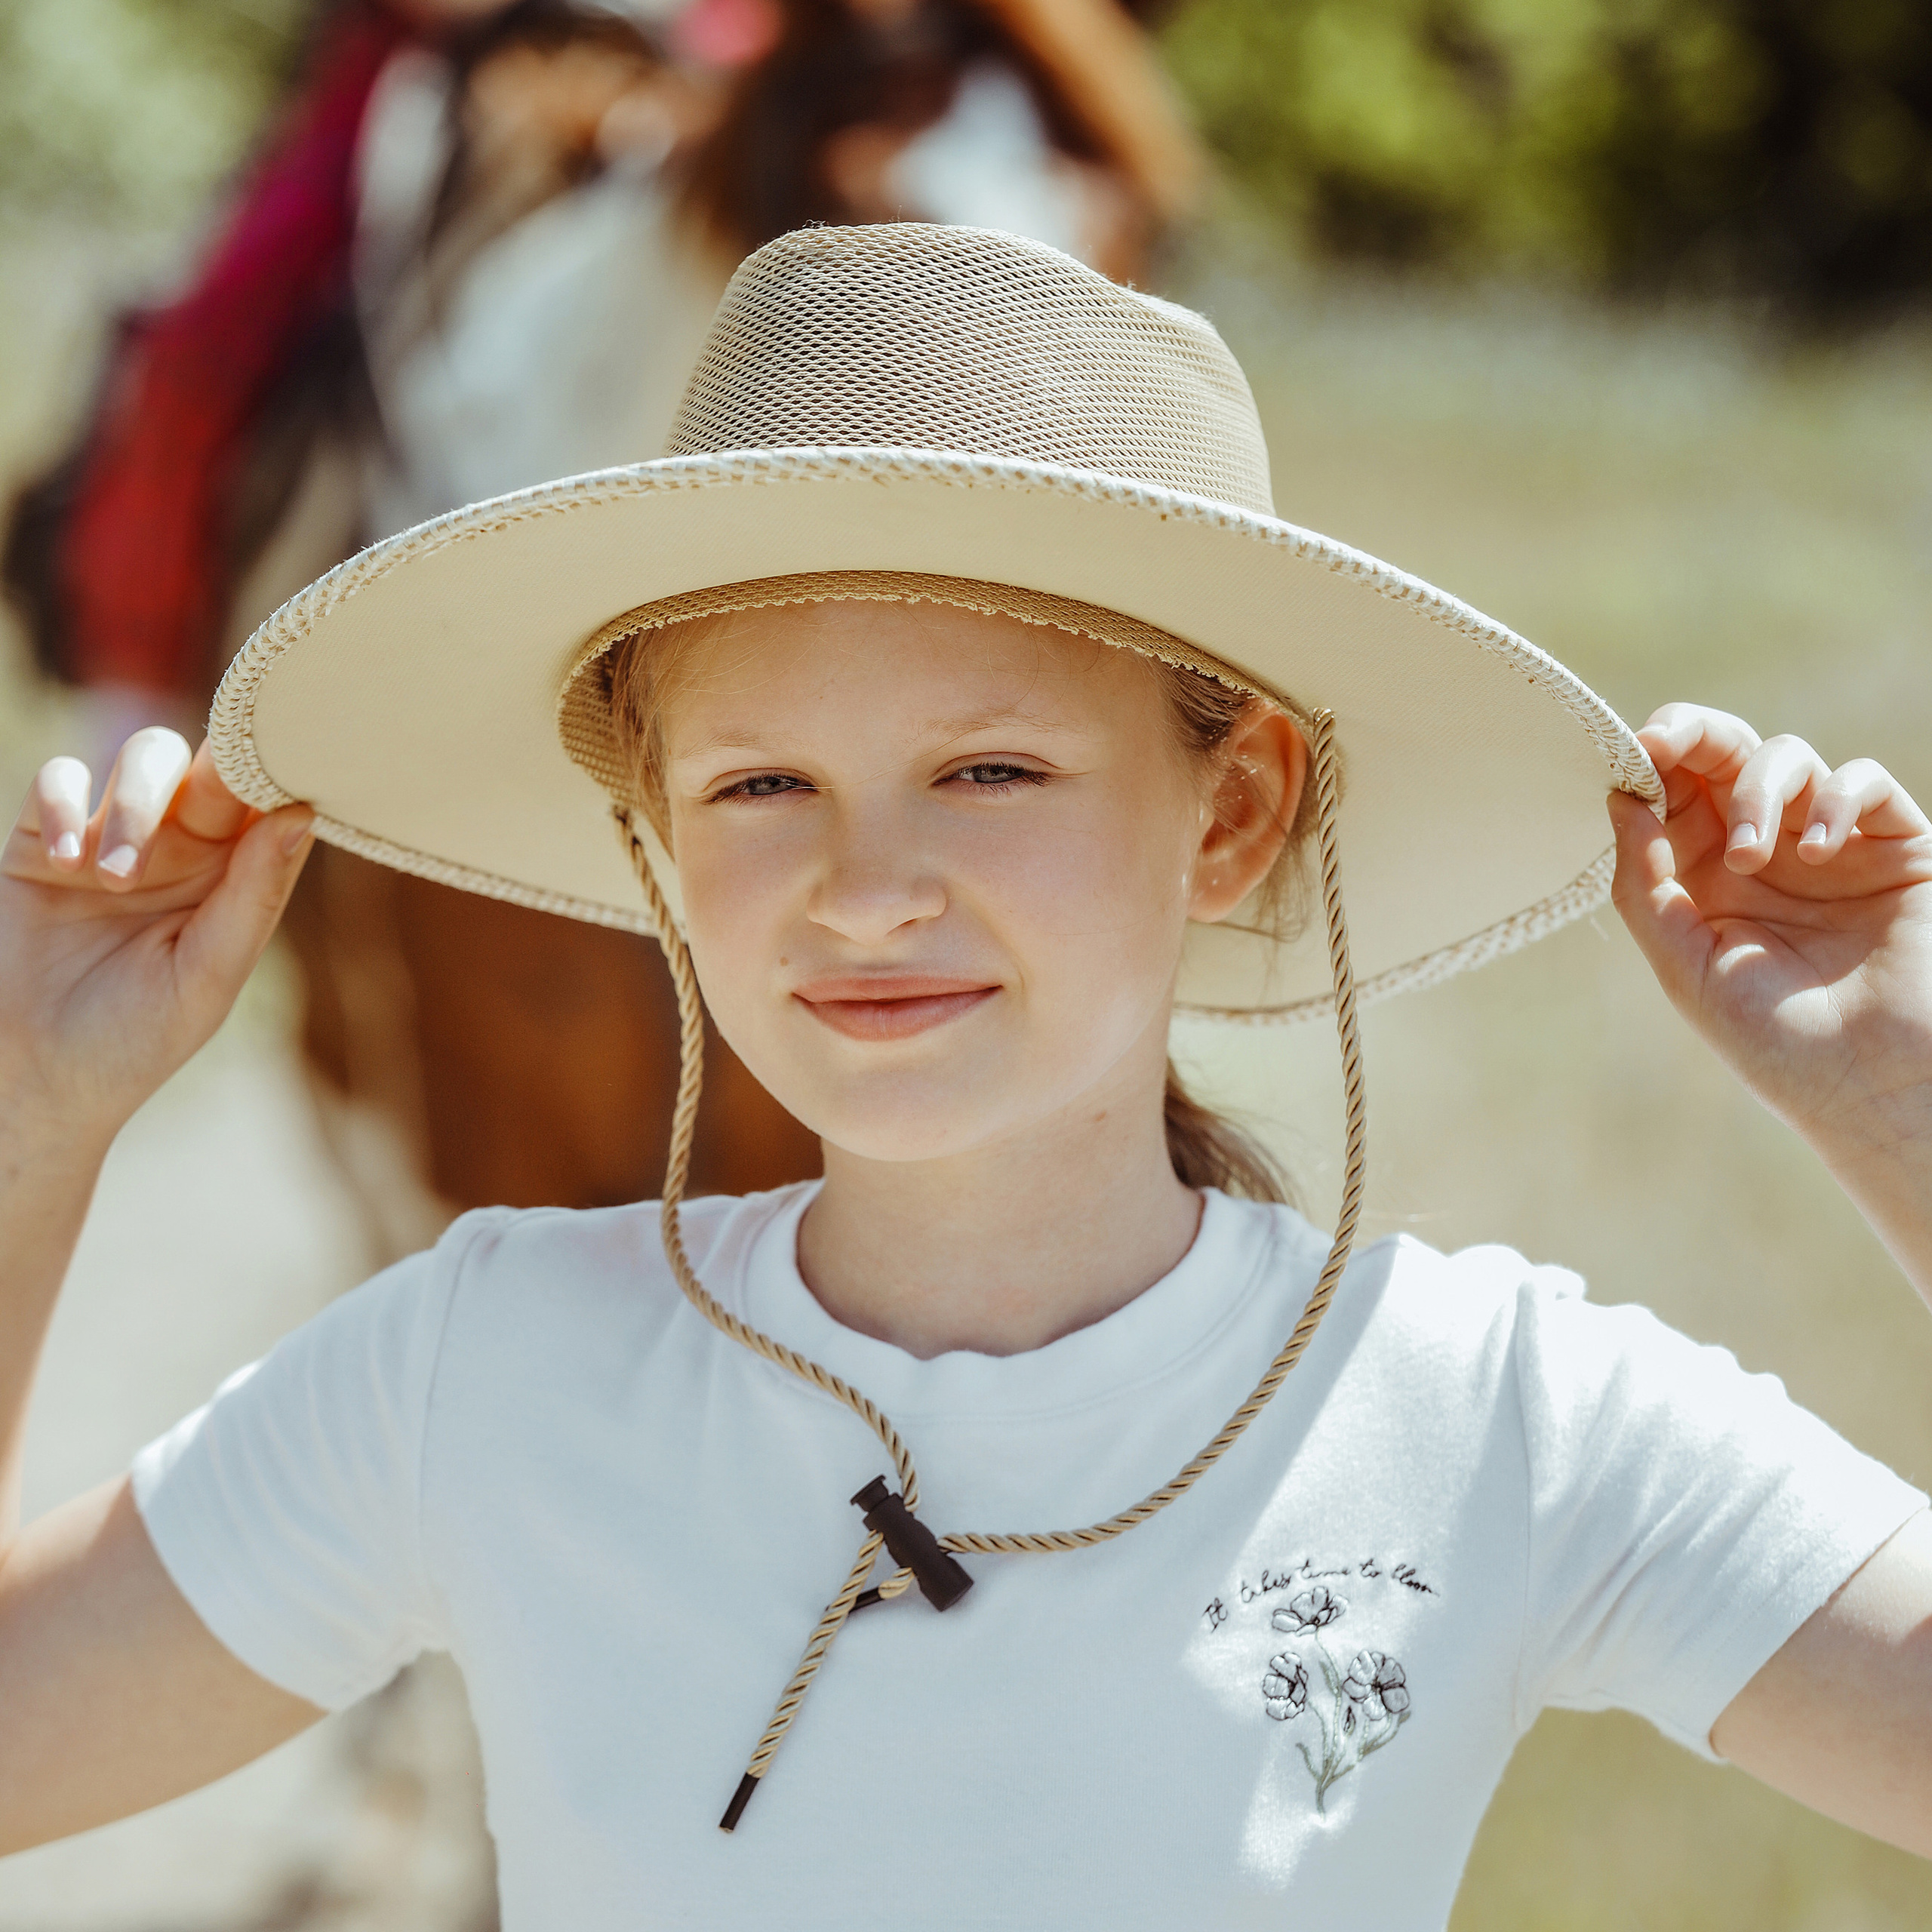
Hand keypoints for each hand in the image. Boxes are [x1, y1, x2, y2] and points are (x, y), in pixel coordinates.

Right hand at [0, 729, 313, 1151]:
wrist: (36, 1079)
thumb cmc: (136, 1040)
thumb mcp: (208, 976)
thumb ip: (251, 896)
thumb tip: (299, 816)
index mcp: (233, 880)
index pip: (268, 808)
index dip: (280, 779)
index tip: (286, 765)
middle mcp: (181, 850)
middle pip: (211, 771)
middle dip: (213, 775)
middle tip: (203, 805)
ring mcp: (112, 838)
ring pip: (145, 760)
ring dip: (134, 803)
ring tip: (114, 877)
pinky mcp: (41, 841)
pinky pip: (57, 780)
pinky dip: (62, 805)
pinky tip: (65, 861)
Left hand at [1608, 703, 1931, 1169]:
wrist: (1877, 1087)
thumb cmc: (1776, 1043)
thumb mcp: (1686, 967)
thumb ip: (1645, 885)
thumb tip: (1620, 798)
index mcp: (1702, 880)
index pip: (1671, 796)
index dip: (1649, 764)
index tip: (1632, 755)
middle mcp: (1763, 853)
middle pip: (1724, 758)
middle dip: (1694, 738)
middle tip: (1668, 745)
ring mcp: (1829, 845)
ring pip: (1787, 758)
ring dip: (1757, 790)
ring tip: (1751, 855)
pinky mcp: (1896, 846)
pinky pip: (1863, 783)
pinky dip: (1834, 798)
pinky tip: (1815, 851)